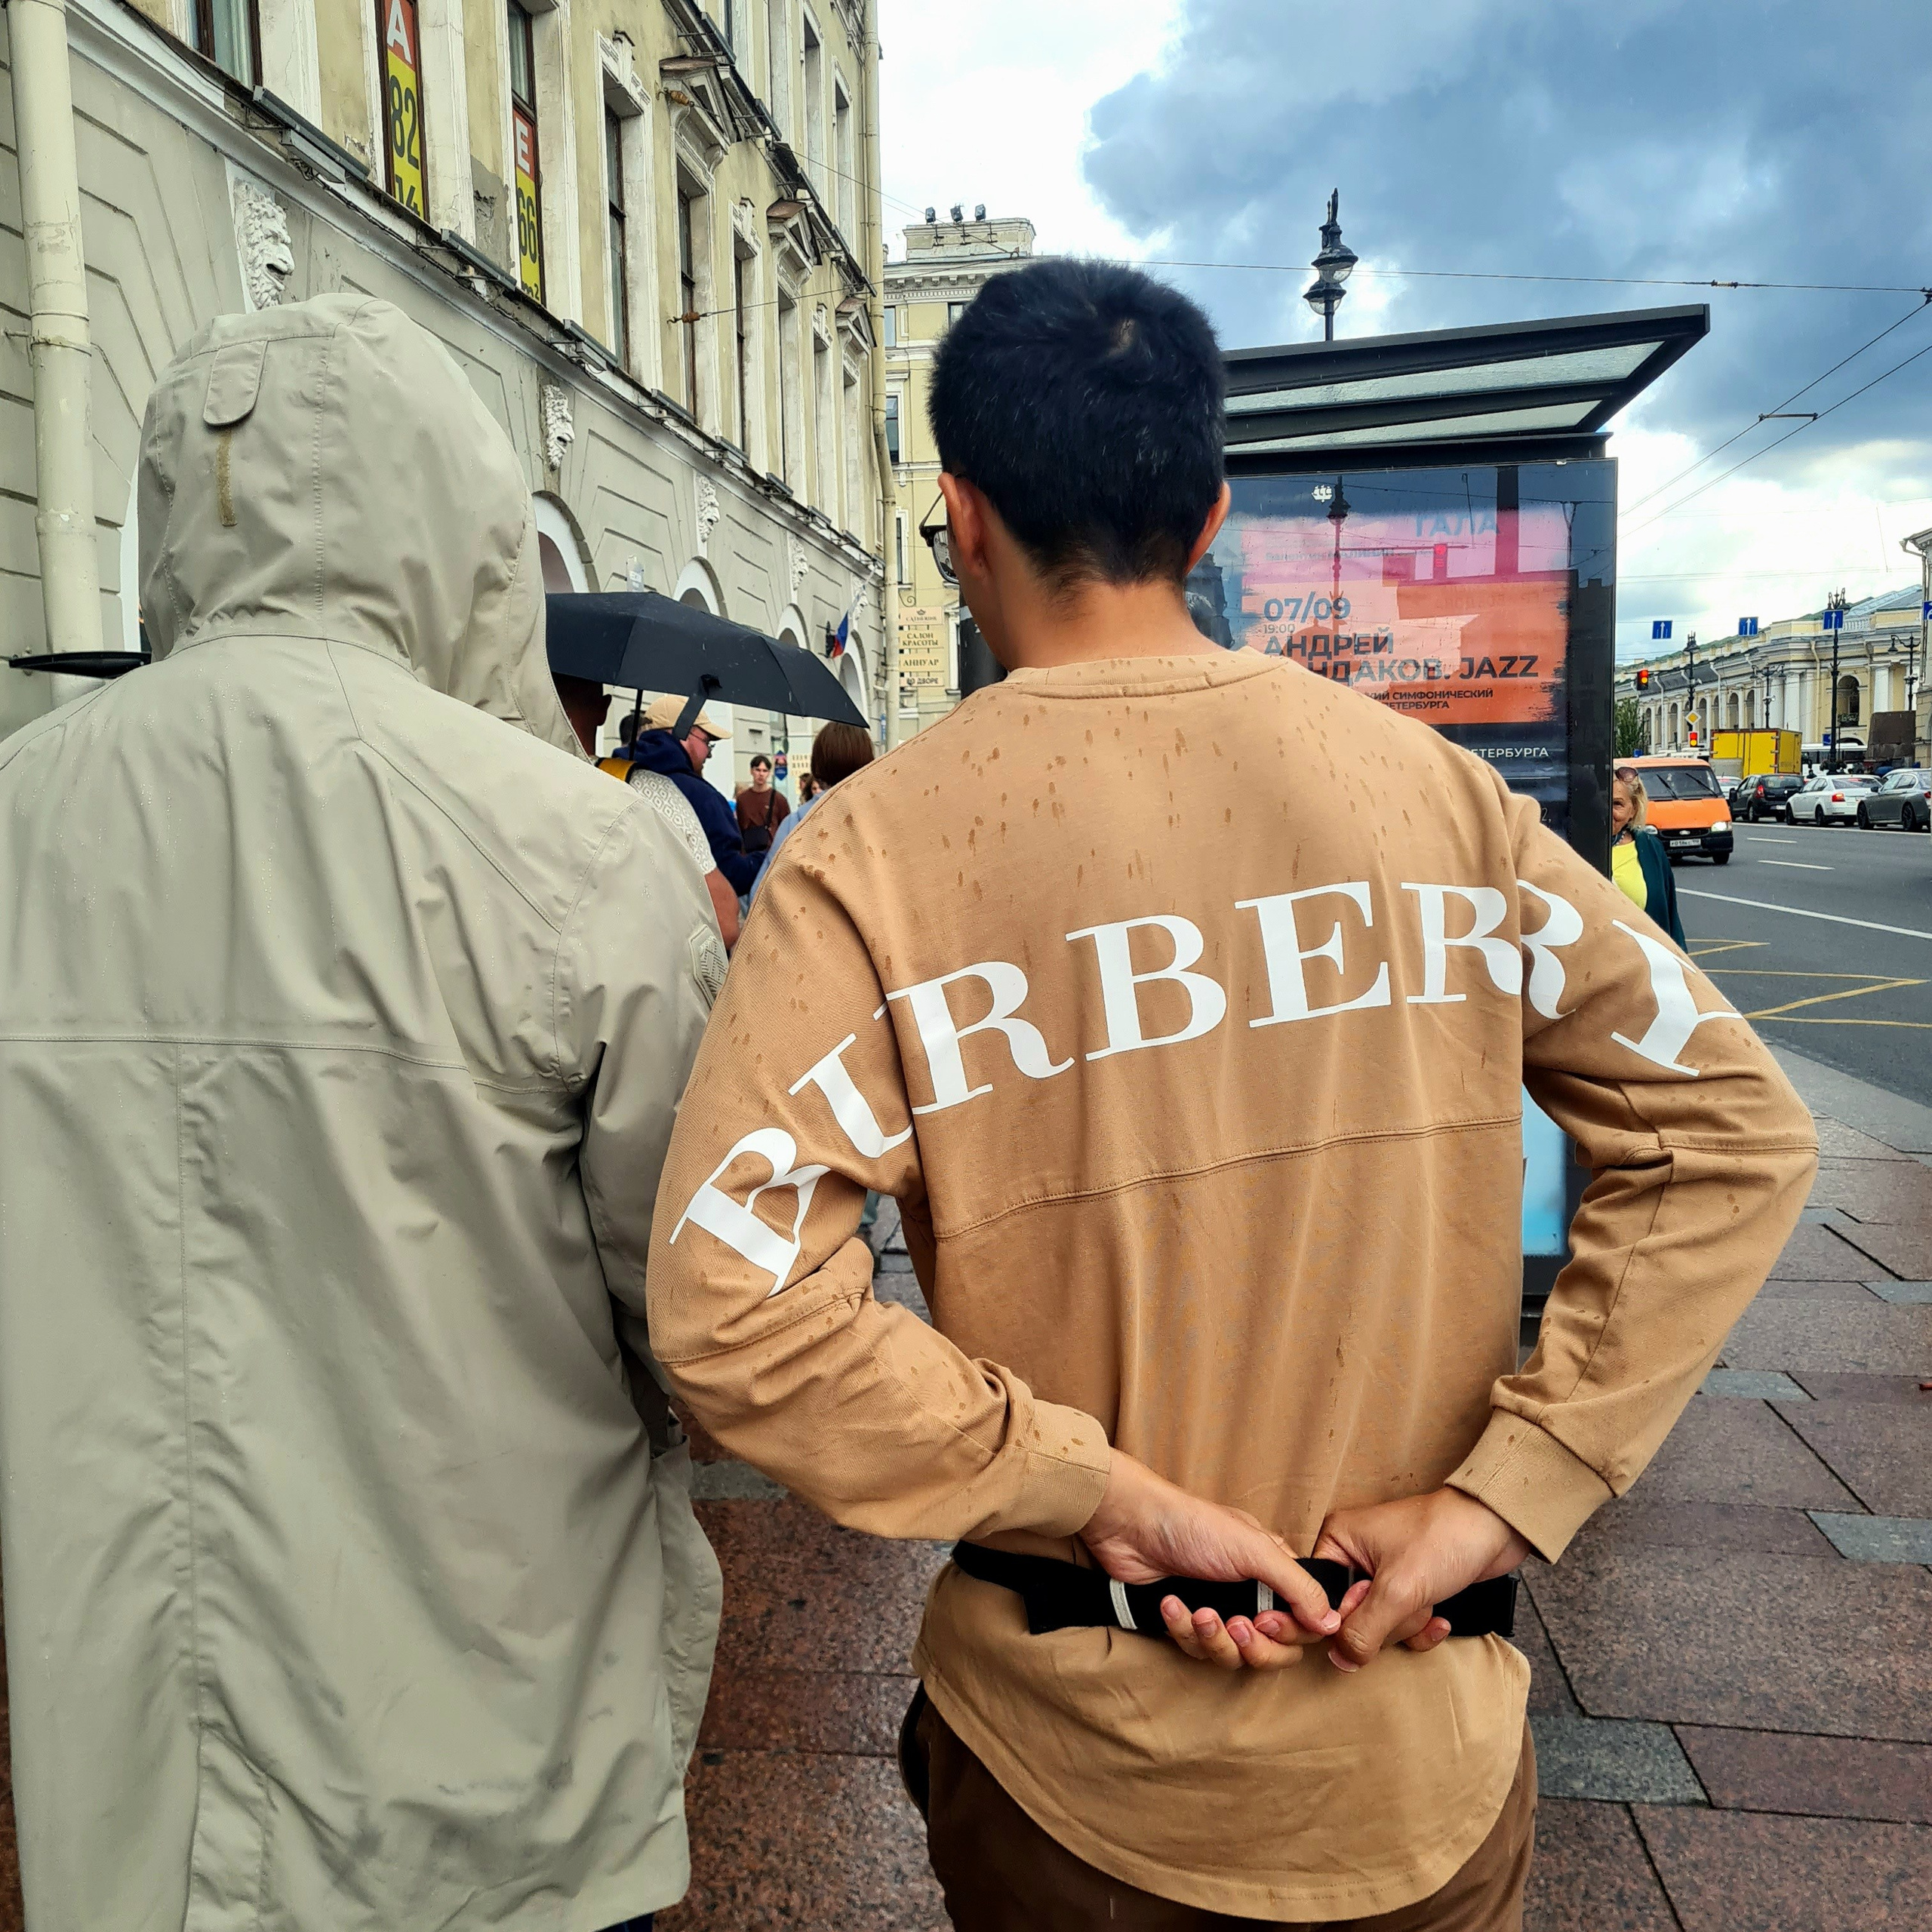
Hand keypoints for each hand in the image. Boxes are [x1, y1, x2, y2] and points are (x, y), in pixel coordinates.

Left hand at [1080, 1452, 1339, 1671]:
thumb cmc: (1193, 1525)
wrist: (1130, 1526)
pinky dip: (1183, 1629)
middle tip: (1236, 1624)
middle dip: (1254, 1646)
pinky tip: (1171, 1605)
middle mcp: (1250, 1595)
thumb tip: (1332, 1621)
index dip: (1290, 1633)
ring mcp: (1218, 1610)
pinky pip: (1195, 1649)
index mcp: (1273, 1573)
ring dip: (1214, 1638)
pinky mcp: (1185, 1623)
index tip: (1268, 1620)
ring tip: (1198, 1612)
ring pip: (1232, 1656)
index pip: (1302, 1624)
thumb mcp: (1254, 1549)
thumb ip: (1298, 1586)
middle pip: (1272, 1650)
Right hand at [1312, 1488, 1529, 1673]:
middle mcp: (1355, 1555)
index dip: (1345, 1618)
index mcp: (1338, 1540)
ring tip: (1427, 1602)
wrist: (1496, 1527)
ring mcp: (1382, 1573)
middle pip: (1351, 1617)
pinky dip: (1422, 1627)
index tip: (1374, 1613)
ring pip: (1379, 1626)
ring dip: (1408, 1625)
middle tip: (1407, 1601)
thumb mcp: (1398, 1589)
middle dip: (1387, 1622)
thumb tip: (1341, 1659)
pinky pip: (1401, 1624)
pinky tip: (1440, 1618)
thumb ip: (1364, 1629)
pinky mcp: (1409, 1587)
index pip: (1320, 1597)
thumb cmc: (1444, 1538)